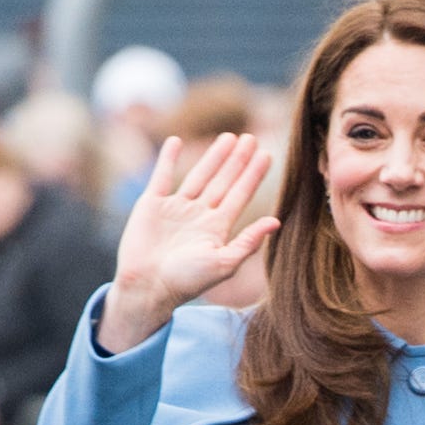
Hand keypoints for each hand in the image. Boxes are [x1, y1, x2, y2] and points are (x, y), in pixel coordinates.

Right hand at [98, 132, 280, 352]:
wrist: (147, 286)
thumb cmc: (187, 280)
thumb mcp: (223, 263)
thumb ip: (248, 242)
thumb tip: (276, 221)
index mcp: (217, 229)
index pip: (239, 196)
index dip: (252, 176)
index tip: (267, 155)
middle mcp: (199, 216)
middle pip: (223, 182)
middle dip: (237, 161)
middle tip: (251, 138)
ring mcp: (176, 208)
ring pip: (198, 175)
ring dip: (213, 157)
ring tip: (228, 138)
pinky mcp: (152, 204)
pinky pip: (162, 176)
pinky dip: (168, 159)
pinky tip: (176, 141)